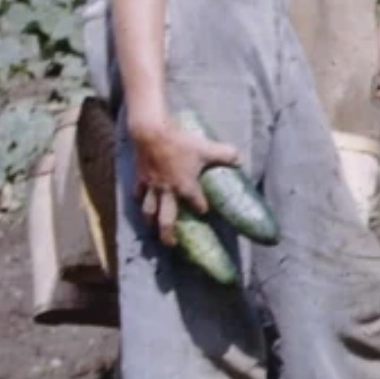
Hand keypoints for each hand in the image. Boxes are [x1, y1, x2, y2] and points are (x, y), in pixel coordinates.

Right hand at [126, 112, 239, 245]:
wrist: (152, 133)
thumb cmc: (180, 142)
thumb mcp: (207, 148)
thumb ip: (226, 155)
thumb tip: (240, 160)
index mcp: (185, 186)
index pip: (197, 203)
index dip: (202, 208)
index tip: (205, 212)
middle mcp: (168, 191)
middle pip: (166, 219)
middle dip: (168, 234)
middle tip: (171, 244)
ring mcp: (152, 186)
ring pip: (149, 211)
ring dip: (151, 222)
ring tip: (152, 230)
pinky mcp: (141, 178)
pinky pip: (139, 194)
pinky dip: (139, 200)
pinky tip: (140, 203)